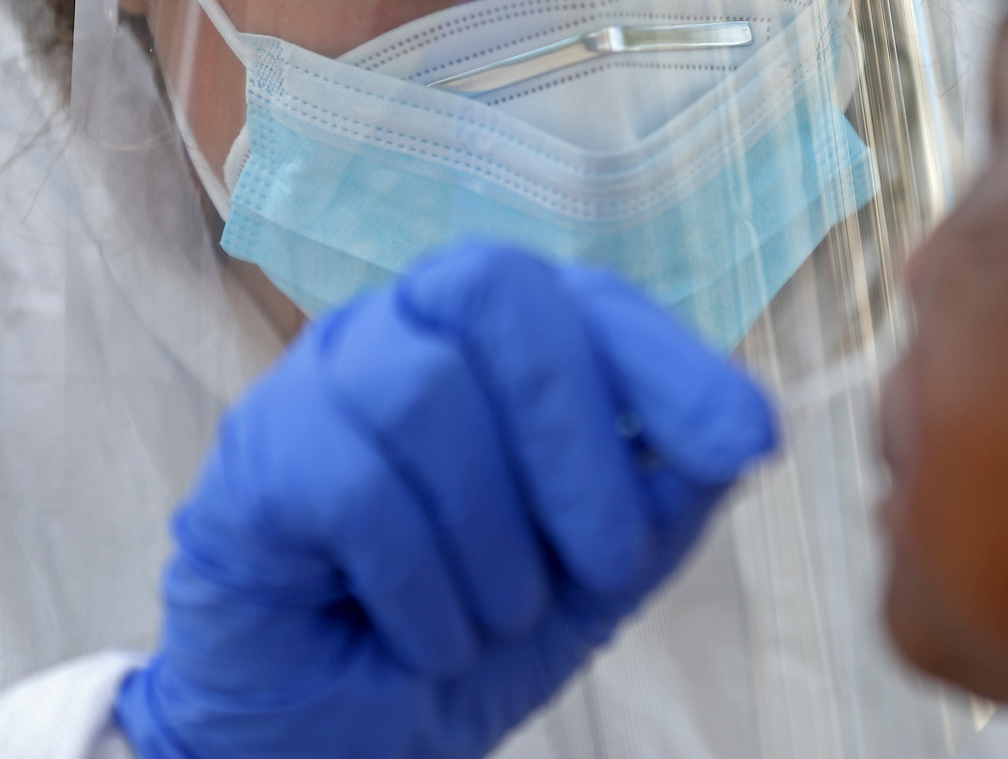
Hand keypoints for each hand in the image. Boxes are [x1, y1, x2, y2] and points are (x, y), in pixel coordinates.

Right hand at [116, 243, 776, 758]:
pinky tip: (432, 638)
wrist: (339, 739)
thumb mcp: (595, 572)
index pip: (590, 298)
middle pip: (495, 294)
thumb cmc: (469, 628)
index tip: (746, 444)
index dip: (672, 362)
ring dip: (492, 535)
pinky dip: (418, 582)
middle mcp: (406, 329)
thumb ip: (666, 494)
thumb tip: (749, 425)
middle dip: (577, 433)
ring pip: (423, 392)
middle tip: (610, 562)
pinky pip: (353, 484)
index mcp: (498, 339)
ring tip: (501, 616)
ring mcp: (320, 382)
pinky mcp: (258, 458)